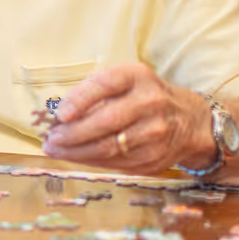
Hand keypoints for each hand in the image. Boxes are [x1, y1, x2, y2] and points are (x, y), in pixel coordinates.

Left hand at [39, 63, 210, 174]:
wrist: (188, 119)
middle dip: (72, 133)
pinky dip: (92, 161)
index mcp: (138, 77)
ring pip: (109, 147)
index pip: (105, 84)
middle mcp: (150, 103)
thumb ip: (93, 91)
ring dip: (76, 151)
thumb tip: (58, 115)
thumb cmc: (142, 95)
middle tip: (50, 139)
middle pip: (106, 121)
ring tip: (55, 150)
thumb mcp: (123, 80)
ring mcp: (156, 132)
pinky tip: (76, 157)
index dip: (80, 99)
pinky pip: (117, 162)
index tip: (60, 114)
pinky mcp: (155, 157)